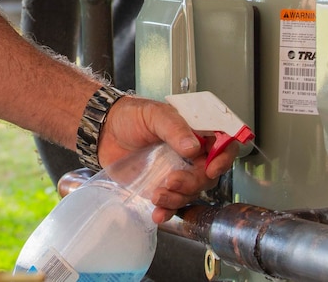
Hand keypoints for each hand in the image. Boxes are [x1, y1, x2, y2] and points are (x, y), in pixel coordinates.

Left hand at [96, 95, 240, 222]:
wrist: (104, 131)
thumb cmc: (131, 116)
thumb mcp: (154, 114)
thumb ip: (174, 127)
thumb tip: (193, 146)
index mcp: (195, 132)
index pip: (223, 145)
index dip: (224, 157)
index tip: (212, 168)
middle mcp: (191, 154)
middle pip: (207, 175)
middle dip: (192, 182)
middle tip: (172, 180)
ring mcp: (177, 171)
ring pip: (191, 192)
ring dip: (177, 198)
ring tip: (157, 194)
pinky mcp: (161, 186)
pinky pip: (172, 204)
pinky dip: (167, 211)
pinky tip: (158, 214)